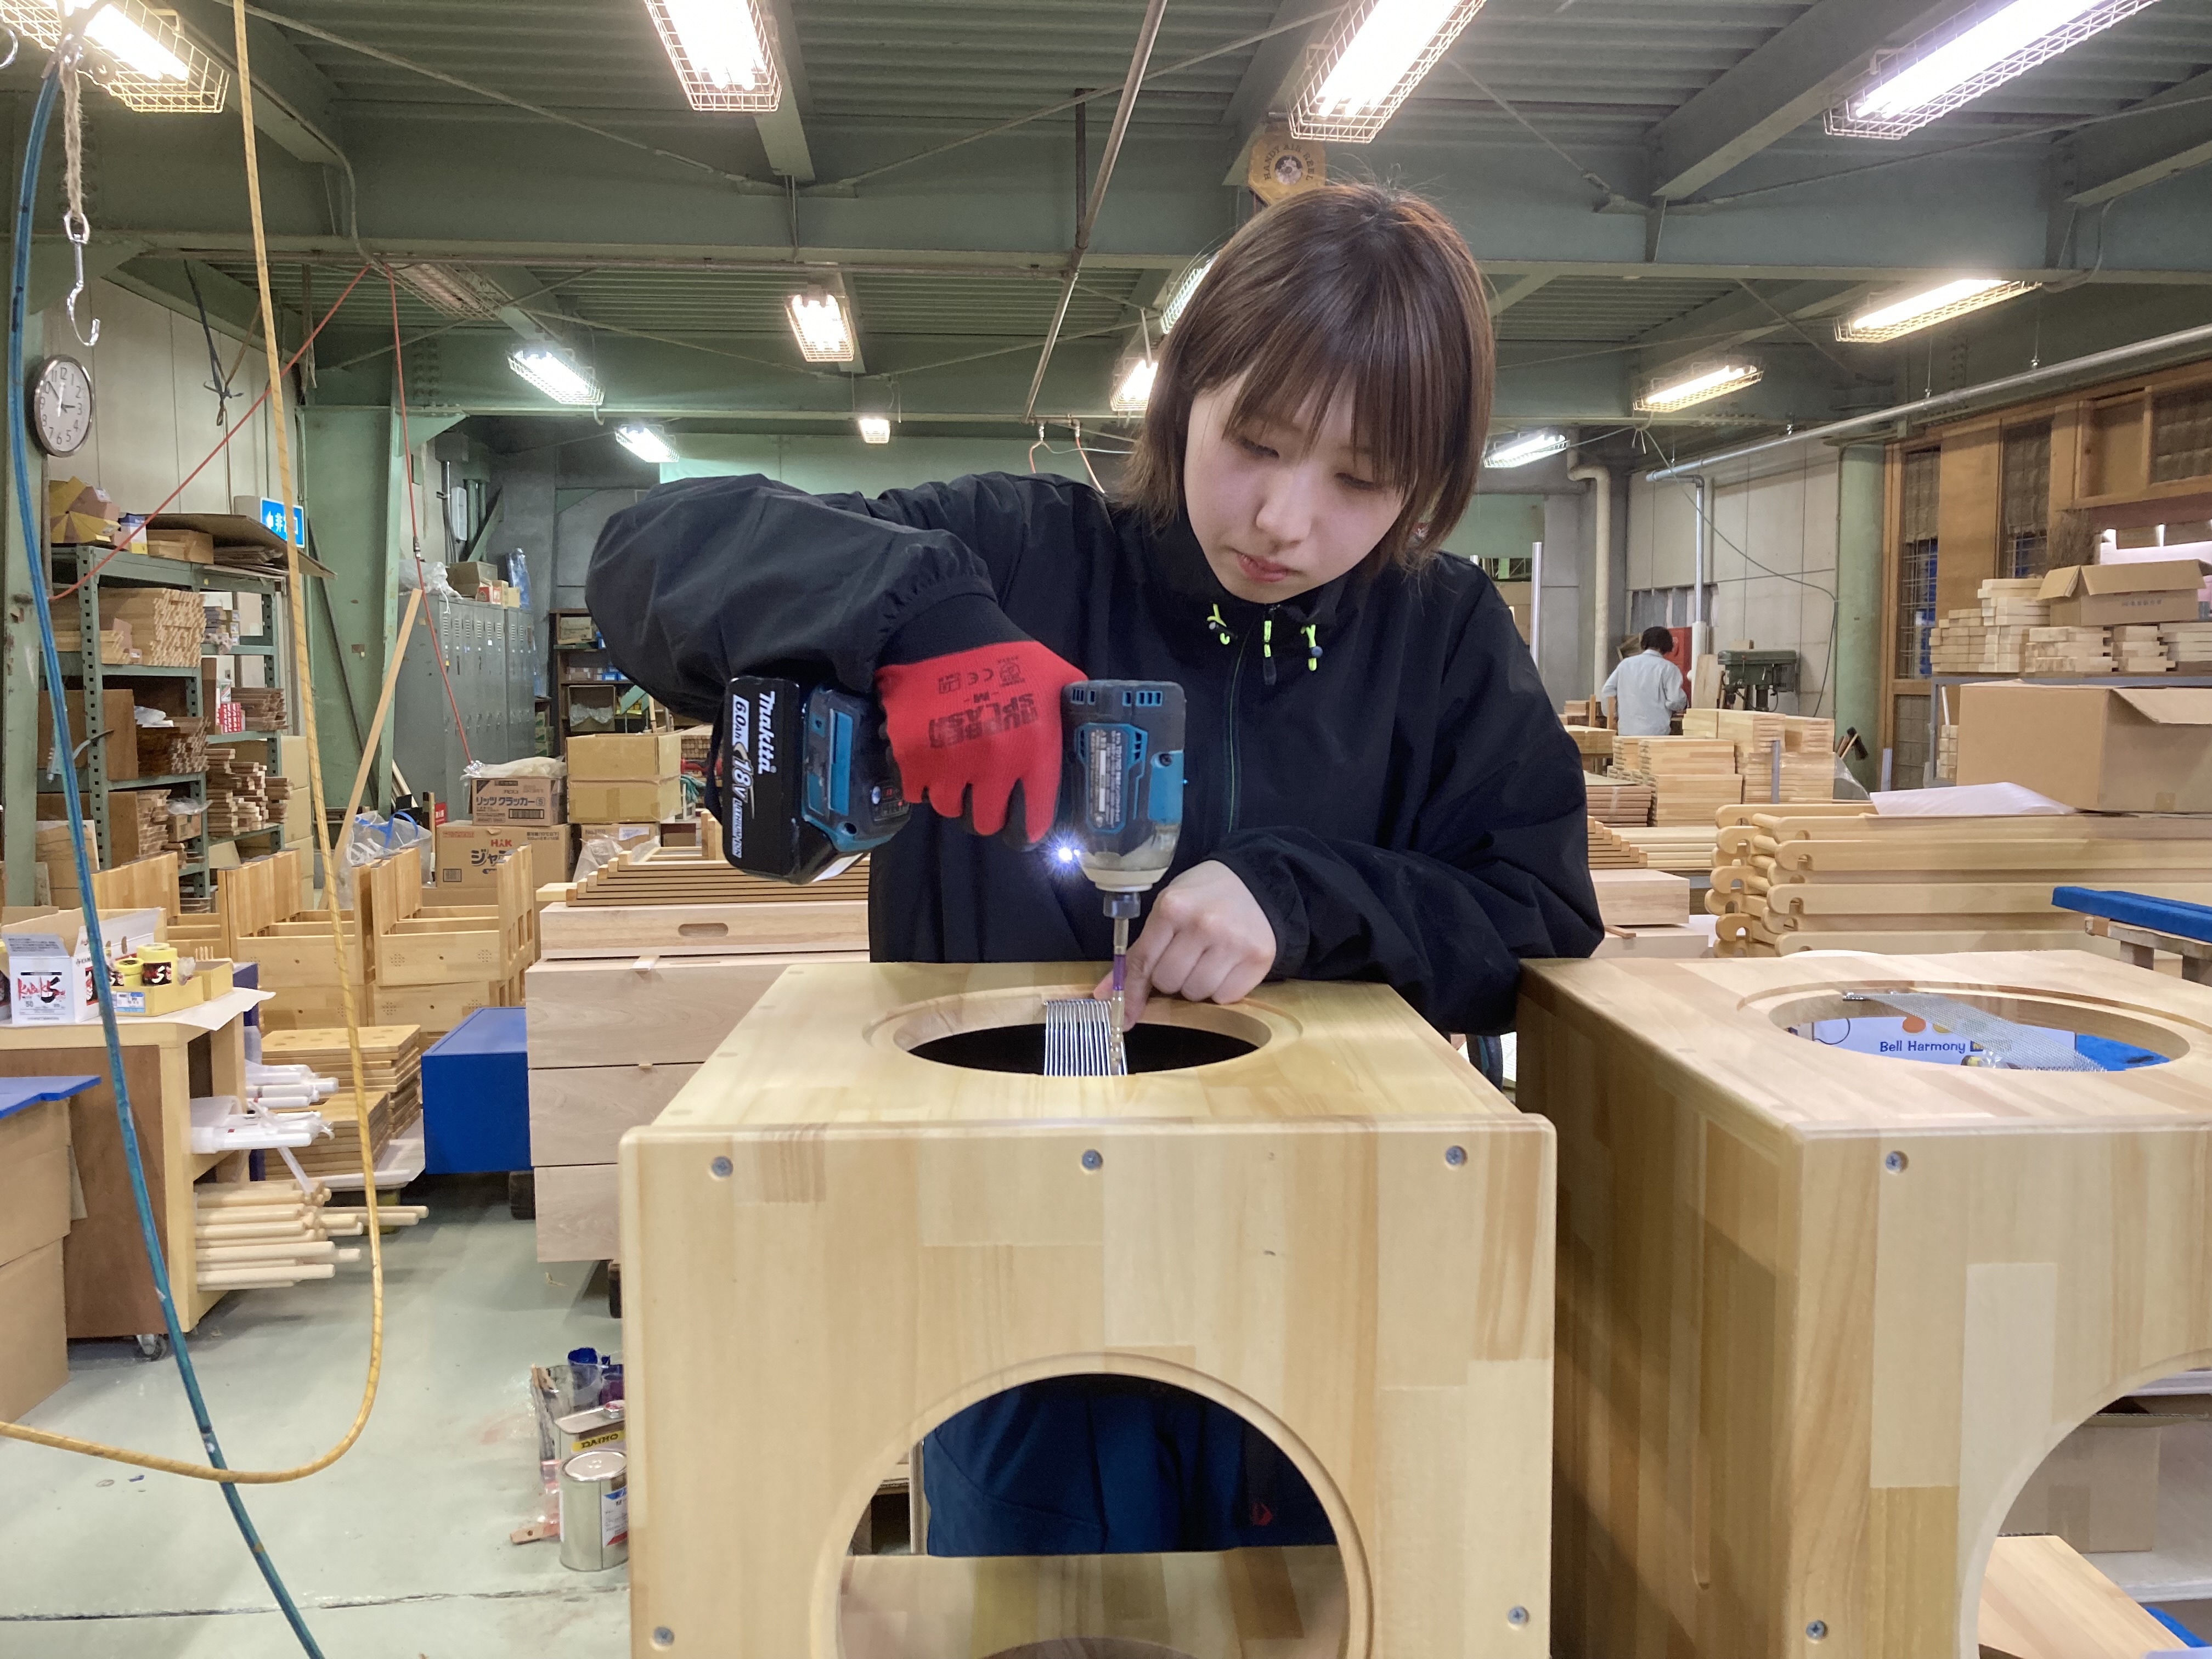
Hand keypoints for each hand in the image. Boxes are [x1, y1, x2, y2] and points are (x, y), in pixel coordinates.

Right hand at [874, 640, 1085, 842]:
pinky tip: (932, 760)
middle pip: (988, 823)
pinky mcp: (912, 757)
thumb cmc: (1004, 654)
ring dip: (955, 796)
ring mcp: (950, 762)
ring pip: (951, 810)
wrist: (942, 629)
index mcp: (1034, 748)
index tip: (1023, 824)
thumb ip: (1073, 716)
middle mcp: (994, 763)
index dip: (1028, 826)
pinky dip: (923, 782)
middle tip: (986, 793)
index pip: (1034, 818)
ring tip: (958, 771)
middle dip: (988, 812)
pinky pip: (918, 793)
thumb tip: (1088, 746)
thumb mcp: (1057, 679)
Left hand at [1093, 861, 1275, 1027]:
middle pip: (1169, 983)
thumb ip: (1138, 954)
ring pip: (1197, 994)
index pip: (1144, 962)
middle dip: (1171, 979)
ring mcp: (1234, 942)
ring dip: (1196, 985)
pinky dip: (1221, 989)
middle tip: (1183, 958)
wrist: (1253, 883)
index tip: (1125, 1016)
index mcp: (1173, 908)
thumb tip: (1105, 997)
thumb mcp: (1166, 911)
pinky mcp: (1259, 958)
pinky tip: (1226, 965)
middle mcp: (1204, 924)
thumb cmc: (1201, 898)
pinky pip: (1226, 997)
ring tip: (1206, 960)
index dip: (1132, 992)